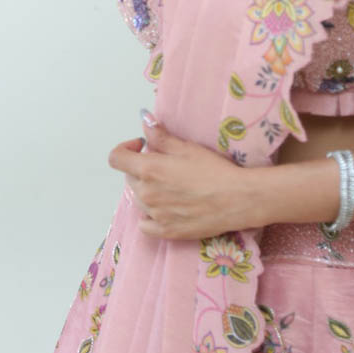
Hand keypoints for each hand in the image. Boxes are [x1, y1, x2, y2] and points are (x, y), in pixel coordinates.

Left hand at [107, 120, 253, 239]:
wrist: (237, 199)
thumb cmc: (215, 170)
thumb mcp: (187, 147)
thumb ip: (160, 136)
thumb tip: (144, 121)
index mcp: (149, 170)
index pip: (116, 158)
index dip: (126, 148)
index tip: (142, 146)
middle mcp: (146, 194)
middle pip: (129, 177)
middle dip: (142, 168)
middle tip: (167, 165)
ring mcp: (154, 215)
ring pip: (138, 199)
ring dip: (147, 190)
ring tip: (172, 186)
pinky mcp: (166, 231)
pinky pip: (145, 223)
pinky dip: (150, 215)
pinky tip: (167, 207)